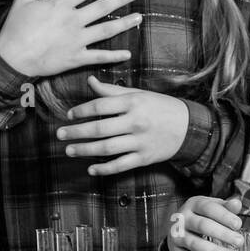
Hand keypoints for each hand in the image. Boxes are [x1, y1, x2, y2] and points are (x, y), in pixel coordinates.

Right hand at [0, 0, 140, 77]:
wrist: (12, 58)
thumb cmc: (15, 29)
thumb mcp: (22, 0)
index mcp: (61, 5)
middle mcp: (73, 21)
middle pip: (102, 8)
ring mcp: (76, 40)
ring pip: (106, 30)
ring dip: (124, 23)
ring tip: (139, 18)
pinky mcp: (76, 58)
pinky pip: (99, 57)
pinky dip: (114, 56)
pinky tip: (127, 53)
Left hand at [59, 77, 189, 174]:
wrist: (189, 126)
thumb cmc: (160, 107)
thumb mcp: (139, 94)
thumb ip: (112, 91)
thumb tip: (90, 81)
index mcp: (133, 103)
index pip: (100, 106)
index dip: (81, 111)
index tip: (69, 115)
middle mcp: (136, 122)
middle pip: (99, 129)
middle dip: (76, 132)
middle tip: (60, 134)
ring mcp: (140, 142)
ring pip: (106, 148)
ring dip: (84, 150)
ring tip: (69, 150)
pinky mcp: (145, 158)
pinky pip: (120, 165)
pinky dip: (104, 169)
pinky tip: (91, 169)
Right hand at [166, 196, 243, 250]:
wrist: (178, 225)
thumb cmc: (202, 215)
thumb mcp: (213, 207)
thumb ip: (226, 207)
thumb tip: (237, 203)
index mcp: (194, 204)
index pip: (209, 208)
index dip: (224, 216)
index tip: (238, 225)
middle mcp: (182, 218)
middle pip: (202, 225)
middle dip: (222, 234)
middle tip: (239, 242)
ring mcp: (176, 234)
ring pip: (194, 243)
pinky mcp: (174, 250)